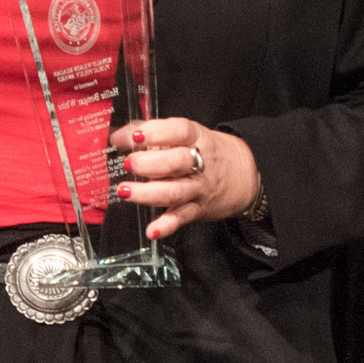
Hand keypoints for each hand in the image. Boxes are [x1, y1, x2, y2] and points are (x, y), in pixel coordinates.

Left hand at [110, 117, 259, 240]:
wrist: (244, 175)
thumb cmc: (207, 152)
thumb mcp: (187, 136)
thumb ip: (153, 133)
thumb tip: (119, 137)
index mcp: (197, 138)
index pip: (179, 131)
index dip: (155, 133)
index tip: (135, 136)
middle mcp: (199, 163)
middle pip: (176, 162)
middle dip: (149, 163)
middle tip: (129, 163)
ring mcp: (199, 188)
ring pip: (175, 192)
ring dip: (148, 193)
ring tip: (125, 191)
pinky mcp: (197, 209)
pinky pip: (181, 218)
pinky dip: (166, 226)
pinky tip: (152, 230)